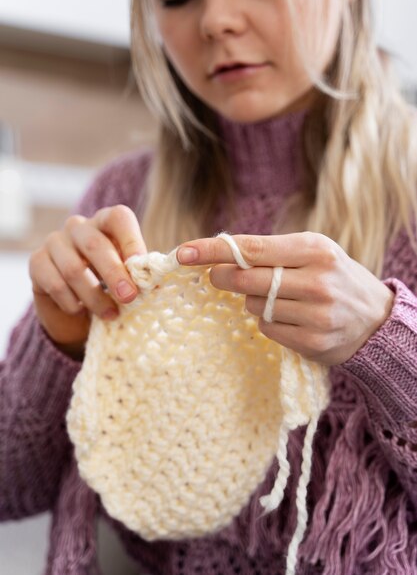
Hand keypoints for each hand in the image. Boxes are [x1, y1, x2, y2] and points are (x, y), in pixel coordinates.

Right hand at [29, 205, 145, 357]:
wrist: (76, 307)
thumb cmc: (110, 285)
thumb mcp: (130, 277)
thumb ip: (143, 273)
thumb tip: (166, 275)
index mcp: (106, 222)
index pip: (119, 218)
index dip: (132, 241)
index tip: (143, 269)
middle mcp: (79, 227)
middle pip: (96, 244)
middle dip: (115, 274)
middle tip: (130, 297)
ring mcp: (55, 242)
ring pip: (74, 269)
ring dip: (95, 297)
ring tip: (111, 314)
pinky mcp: (37, 262)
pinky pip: (55, 284)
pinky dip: (72, 303)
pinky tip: (81, 311)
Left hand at [177, 232, 393, 365]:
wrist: (375, 318)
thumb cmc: (333, 276)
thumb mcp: (311, 252)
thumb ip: (270, 252)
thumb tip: (218, 257)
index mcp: (314, 249)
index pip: (251, 249)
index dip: (212, 250)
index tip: (183, 252)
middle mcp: (317, 281)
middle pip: (246, 280)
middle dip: (224, 278)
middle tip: (218, 277)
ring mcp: (315, 314)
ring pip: (254, 307)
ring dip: (253, 302)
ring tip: (278, 298)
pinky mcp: (312, 342)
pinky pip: (267, 330)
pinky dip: (267, 323)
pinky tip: (287, 318)